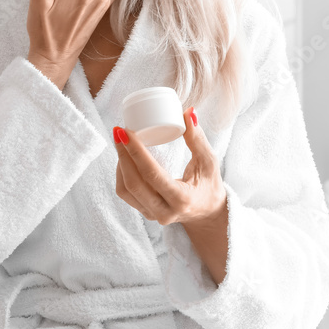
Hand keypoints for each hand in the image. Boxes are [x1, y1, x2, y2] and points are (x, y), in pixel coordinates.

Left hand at [114, 107, 226, 226]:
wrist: (208, 212)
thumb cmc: (209, 185)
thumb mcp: (209, 162)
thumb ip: (198, 139)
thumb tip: (188, 113)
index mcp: (182, 199)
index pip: (152, 174)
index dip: (136, 152)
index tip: (126, 132)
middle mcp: (165, 211)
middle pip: (133, 184)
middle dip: (122, 155)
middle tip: (118, 132)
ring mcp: (153, 215)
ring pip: (126, 190)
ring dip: (120, 165)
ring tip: (120, 142)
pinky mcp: (146, 213)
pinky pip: (126, 194)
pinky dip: (122, 175)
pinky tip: (123, 158)